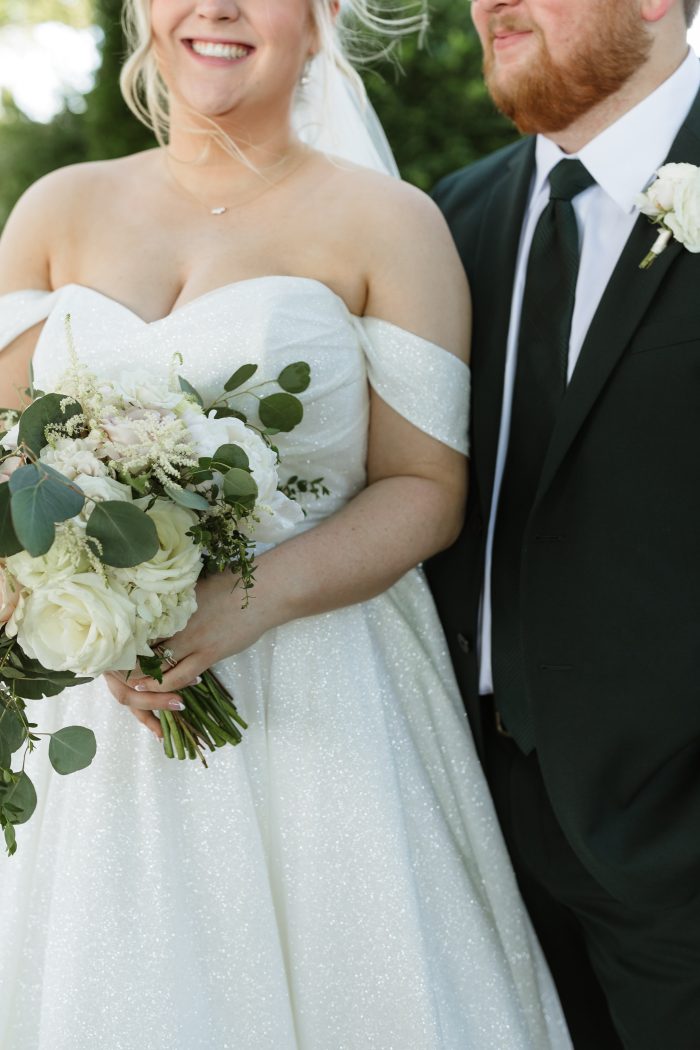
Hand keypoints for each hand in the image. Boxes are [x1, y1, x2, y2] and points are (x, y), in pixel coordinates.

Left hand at [105, 571, 272, 736]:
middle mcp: (177, 623)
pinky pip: (180, 676)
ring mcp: (192, 640)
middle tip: (114, 673)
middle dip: (126, 663)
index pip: (137, 627)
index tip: (113, 648)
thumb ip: (177, 600)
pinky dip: (167, 684)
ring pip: (157, 667)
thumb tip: (161, 606)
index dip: (122, 640)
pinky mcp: (208, 654)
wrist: (264, 592)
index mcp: (171, 605)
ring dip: (143, 679)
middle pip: (140, 649)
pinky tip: (159, 688)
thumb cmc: (233, 583)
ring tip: (131, 685)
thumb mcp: (197, 587)